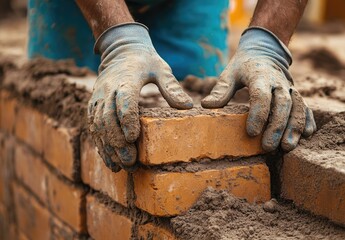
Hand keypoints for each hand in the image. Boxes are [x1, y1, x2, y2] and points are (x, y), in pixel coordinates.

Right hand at [88, 23, 192, 171]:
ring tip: (121, 166)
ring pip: (98, 125)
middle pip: (107, 117)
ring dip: (108, 147)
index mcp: (126, 79)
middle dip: (117, 142)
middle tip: (130, 161)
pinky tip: (110, 160)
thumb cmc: (145, 61)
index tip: (132, 138)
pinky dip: (100, 144)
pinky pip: (93, 127)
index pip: (124, 100)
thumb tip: (187, 106)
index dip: (127, 120)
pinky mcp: (93, 105)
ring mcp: (98, 98)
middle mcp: (107, 90)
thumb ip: (172, 87)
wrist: (119, 50)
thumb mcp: (161, 68)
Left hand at [202, 28, 315, 151]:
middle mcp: (278, 82)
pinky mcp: (296, 94)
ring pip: (297, 107)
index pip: (260, 96)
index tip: (251, 133)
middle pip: (282, 104)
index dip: (257, 114)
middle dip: (276, 127)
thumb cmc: (242, 67)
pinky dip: (307, 120)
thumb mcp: (229, 74)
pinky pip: (306, 106)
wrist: (264, 52)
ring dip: (293, 127)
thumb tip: (206, 105)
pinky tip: (306, 134)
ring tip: (286, 147)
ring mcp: (290, 88)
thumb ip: (220, 90)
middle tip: (267, 147)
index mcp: (260, 75)